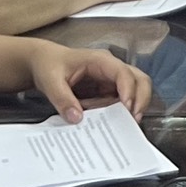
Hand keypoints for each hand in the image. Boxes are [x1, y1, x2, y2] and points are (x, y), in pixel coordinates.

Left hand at [27, 43, 151, 120]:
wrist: (44, 62)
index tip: (127, 109)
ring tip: (124, 125)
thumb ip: (62, 99)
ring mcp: (112, 80)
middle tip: (134, 121)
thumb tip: (77, 119)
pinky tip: (110, 124)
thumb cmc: (49, 66)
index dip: (129, 90)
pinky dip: (120, 113)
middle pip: (140, 79)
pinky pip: (121, 101)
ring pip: (136, 90)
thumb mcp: (50, 82)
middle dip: (141, 99)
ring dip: (133, 107)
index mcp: (100, 61)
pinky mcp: (108, 90)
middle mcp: (111, 69)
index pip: (123, 73)